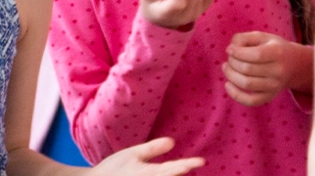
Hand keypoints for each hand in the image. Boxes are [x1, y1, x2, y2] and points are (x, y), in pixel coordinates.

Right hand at [90, 137, 205, 174]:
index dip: (189, 164)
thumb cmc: (113, 169)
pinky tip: (171, 175)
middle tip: (197, 164)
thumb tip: (173, 142)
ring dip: (175, 175)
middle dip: (183, 172)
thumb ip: (152, 149)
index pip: (174, 168)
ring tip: (181, 170)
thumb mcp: (131, 154)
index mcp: (150, 173)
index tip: (201, 161)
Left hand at [222, 31, 311, 106]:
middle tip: (229, 58)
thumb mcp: (262, 37)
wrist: (296, 65)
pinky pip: (251, 101)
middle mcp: (278, 71)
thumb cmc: (273, 48)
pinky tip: (228, 84)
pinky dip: (236, 95)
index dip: (238, 52)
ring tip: (227, 67)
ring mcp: (275, 86)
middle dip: (232, 62)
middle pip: (248, 69)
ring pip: (247, 84)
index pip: (255, 55)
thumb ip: (244, 38)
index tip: (229, 49)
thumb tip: (230, 50)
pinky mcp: (269, 96)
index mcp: (278, 53)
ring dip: (230, 75)